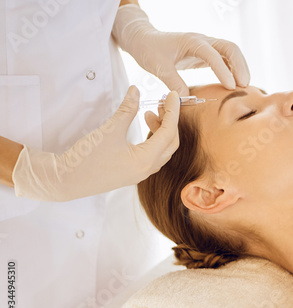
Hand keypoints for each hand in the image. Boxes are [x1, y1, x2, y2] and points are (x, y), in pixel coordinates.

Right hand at [13, 86, 179, 200]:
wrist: (66, 180)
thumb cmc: (87, 158)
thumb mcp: (110, 129)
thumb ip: (127, 109)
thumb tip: (135, 90)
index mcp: (146, 160)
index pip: (169, 132)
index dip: (173, 111)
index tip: (173, 95)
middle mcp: (147, 169)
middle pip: (170, 142)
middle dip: (169, 121)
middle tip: (162, 103)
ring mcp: (140, 173)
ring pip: (162, 150)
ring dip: (161, 130)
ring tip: (149, 113)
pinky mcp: (132, 173)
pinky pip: (152, 155)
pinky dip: (153, 140)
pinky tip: (143, 128)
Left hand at [112, 5, 249, 95]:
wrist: (144, 40)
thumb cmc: (150, 51)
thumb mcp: (158, 67)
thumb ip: (173, 82)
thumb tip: (187, 99)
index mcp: (191, 41)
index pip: (213, 54)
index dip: (223, 70)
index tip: (231, 86)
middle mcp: (202, 41)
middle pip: (229, 48)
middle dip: (240, 66)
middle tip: (244, 86)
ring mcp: (205, 46)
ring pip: (230, 52)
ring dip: (240, 67)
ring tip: (244, 87)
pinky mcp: (205, 54)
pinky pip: (225, 59)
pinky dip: (233, 70)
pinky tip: (235, 84)